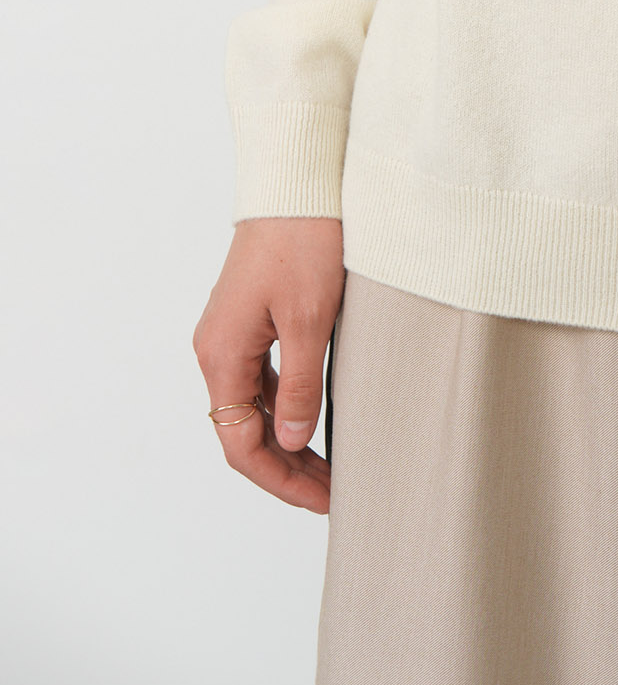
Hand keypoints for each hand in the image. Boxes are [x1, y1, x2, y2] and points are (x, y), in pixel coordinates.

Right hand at [193, 217, 345, 513]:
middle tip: (334, 493)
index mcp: (223, 355)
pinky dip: (285, 406)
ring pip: (253, 407)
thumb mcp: (312, 319)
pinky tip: (316, 418)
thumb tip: (292, 442)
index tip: (324, 501)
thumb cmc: (305, 242)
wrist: (296, 183)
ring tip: (330, 466)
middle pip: (244, 431)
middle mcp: (217, 350)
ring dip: (288, 440)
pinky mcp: (250, 318)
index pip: (242, 444)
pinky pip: (261, 378)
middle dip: (287, 468)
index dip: (281, 481)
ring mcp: (231, 334)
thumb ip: (300, 385)